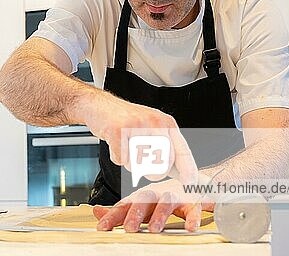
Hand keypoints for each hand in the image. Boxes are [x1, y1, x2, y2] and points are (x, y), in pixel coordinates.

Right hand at [75, 90, 197, 184]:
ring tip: (126, 147)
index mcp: (165, 123)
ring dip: (131, 163)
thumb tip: (180, 171)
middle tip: (142, 163)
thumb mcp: (150, 129)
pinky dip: (117, 158)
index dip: (188, 169)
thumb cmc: (124, 120)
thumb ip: (165, 148)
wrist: (98, 105)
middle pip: (163, 165)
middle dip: (153, 172)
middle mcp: (154, 122)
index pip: (182, 150)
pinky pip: (122, 160)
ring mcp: (137, 126)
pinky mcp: (119, 131)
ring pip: (141, 165)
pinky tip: (115, 144)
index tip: (191, 183)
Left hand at [92, 179, 213, 232]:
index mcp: (142, 197)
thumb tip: (96, 212)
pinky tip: (190, 228)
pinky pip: (193, 208)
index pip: (125, 205)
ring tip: (154, 229)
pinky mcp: (193, 202)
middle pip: (144, 200)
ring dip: (160, 215)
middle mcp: (156, 194)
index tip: (102, 227)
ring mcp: (175, 196)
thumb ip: (120, 211)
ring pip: (167, 202)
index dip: (113, 216)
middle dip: (135, 213)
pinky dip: (192, 217)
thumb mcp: (140, 205)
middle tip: (129, 229)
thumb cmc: (162, 198)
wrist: (194, 184)